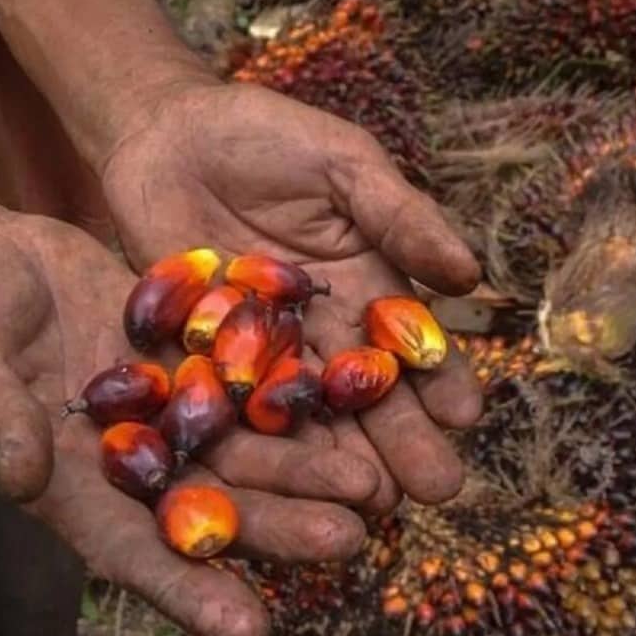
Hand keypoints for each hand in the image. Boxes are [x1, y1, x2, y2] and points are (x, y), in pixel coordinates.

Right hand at [0, 213, 379, 635]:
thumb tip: (25, 474)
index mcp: (70, 486)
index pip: (131, 552)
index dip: (189, 591)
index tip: (251, 629)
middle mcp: (131, 462)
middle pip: (212, 507)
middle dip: (279, 529)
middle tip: (349, 541)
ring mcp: (167, 410)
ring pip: (246, 451)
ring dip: (307, 471)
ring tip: (373, 485)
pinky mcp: (192, 357)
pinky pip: (251, 379)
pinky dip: (298, 395)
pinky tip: (353, 402)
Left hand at [101, 83, 484, 511]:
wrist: (164, 132)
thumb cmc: (266, 136)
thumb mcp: (343, 164)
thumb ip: (398, 215)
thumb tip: (470, 274)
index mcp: (365, 285)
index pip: (410, 342)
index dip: (440, 378)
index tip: (466, 414)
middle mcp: (320, 331)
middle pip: (365, 395)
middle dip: (402, 441)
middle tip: (434, 490)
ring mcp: (259, 351)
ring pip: (304, 415)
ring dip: (337, 460)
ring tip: (370, 503)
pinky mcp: (199, 358)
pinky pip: (227, 404)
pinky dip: (251, 441)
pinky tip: (276, 479)